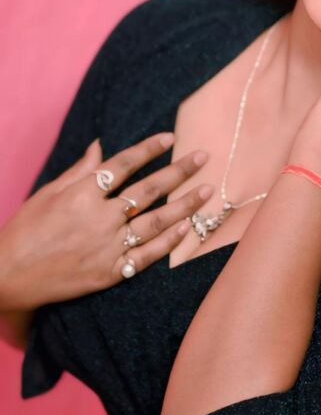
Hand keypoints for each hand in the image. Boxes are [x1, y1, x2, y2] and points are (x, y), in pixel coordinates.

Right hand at [0, 134, 212, 311]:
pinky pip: (146, 256)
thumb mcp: (48, 193)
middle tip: (203, 157)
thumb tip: (101, 145)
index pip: (123, 164)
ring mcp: (107, 246)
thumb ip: (79, 170)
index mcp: (81, 194)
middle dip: (179, 171)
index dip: (148, 149)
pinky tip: (185, 227)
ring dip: (184, 205)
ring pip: (155, 222)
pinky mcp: (109, 272)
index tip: (171, 137)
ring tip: (207, 191)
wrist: (7, 277)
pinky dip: (167, 242)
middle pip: (148, 190)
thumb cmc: (24, 231)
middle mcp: (98, 218)